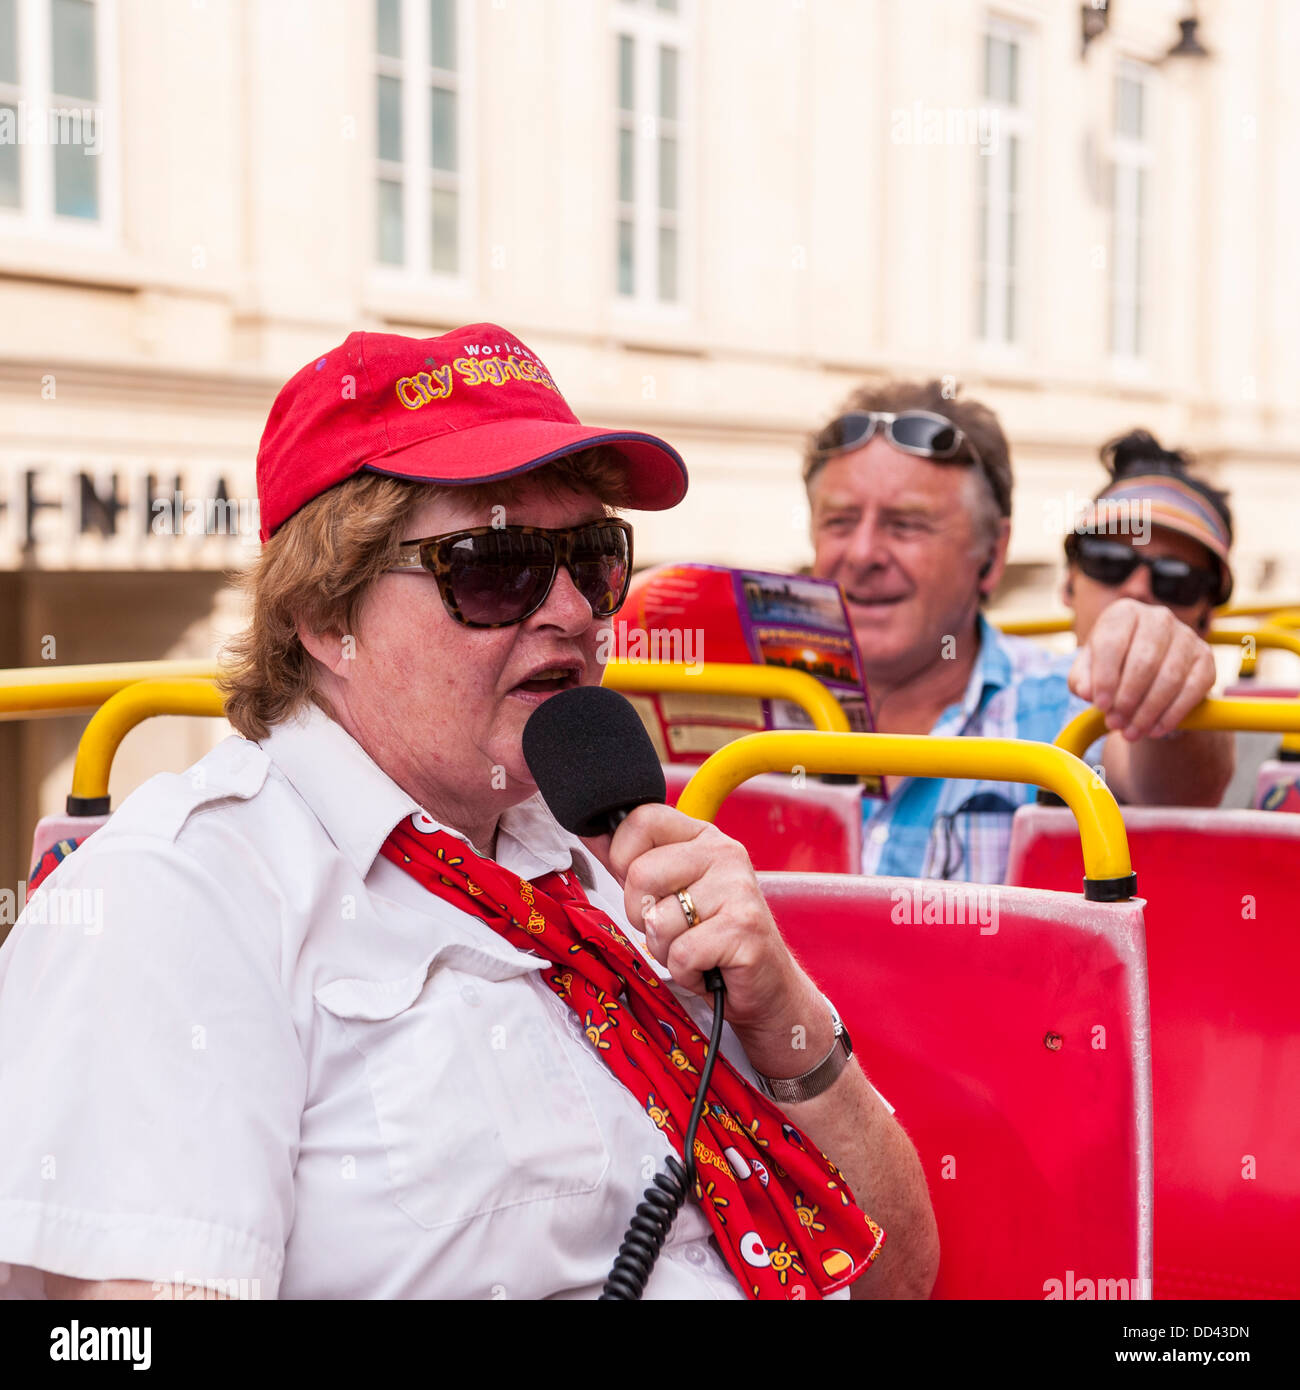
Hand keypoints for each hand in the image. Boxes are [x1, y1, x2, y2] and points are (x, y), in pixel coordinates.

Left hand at [609, 803, 833, 1075]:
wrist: (767, 988)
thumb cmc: (712, 939)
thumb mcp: (669, 892)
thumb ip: (632, 863)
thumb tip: (592, 834)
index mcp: (703, 837)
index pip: (642, 820)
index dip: (622, 858)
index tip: (644, 889)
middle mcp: (724, 853)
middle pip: (639, 874)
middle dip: (643, 915)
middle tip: (674, 929)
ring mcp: (738, 889)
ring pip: (657, 921)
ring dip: (666, 950)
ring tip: (695, 948)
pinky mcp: (744, 929)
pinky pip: (680, 954)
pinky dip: (686, 972)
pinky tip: (708, 966)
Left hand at [1069, 598, 1216, 740]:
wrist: (1147, 668)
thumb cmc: (1111, 667)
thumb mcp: (1088, 670)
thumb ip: (1082, 679)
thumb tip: (1086, 692)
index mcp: (1124, 612)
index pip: (1112, 643)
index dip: (1105, 678)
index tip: (1099, 706)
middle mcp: (1158, 618)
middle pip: (1144, 662)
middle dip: (1127, 698)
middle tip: (1115, 723)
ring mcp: (1186, 636)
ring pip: (1169, 677)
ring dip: (1149, 710)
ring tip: (1131, 732)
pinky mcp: (1205, 657)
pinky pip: (1193, 689)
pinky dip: (1173, 713)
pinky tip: (1156, 729)